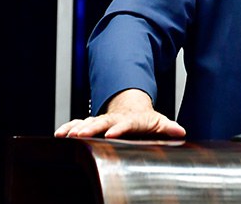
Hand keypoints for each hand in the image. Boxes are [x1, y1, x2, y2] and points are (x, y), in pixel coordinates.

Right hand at [54, 89, 185, 138]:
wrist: (132, 107)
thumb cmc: (145, 119)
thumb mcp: (158, 122)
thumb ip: (168, 127)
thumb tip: (180, 131)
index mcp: (132, 119)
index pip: (126, 123)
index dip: (119, 128)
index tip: (111, 134)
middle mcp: (115, 118)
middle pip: (103, 122)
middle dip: (91, 128)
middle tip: (80, 134)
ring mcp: (103, 119)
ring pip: (89, 122)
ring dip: (77, 128)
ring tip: (65, 134)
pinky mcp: (93, 122)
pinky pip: (79, 123)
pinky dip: (69, 127)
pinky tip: (60, 134)